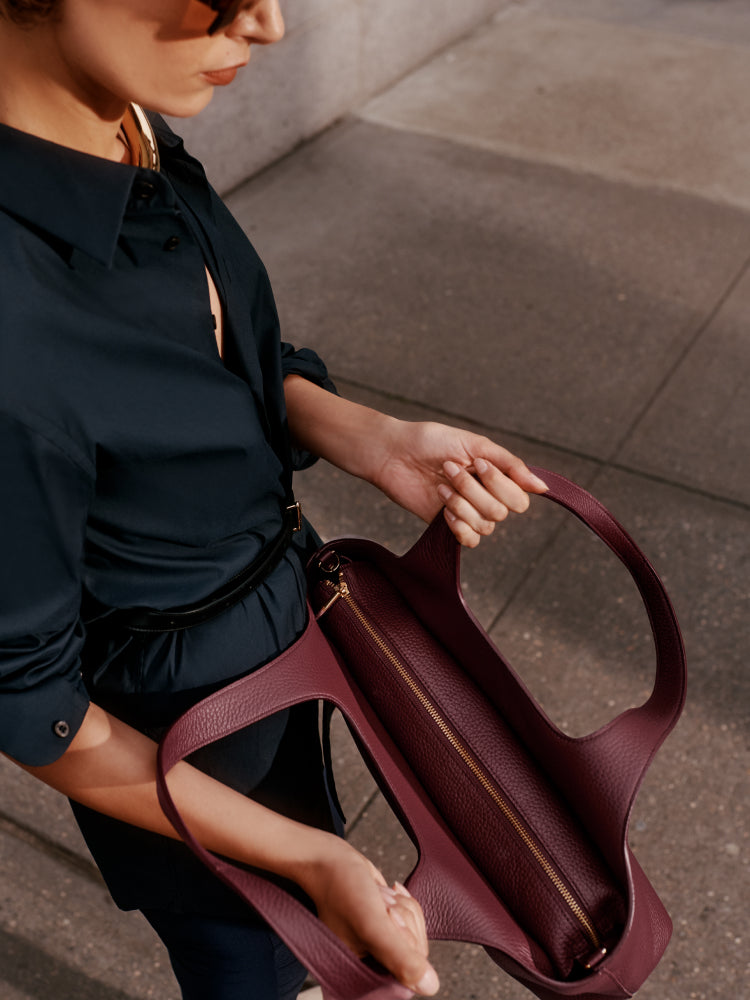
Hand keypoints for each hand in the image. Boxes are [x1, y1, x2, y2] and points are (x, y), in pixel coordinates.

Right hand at [294, 838, 438, 994]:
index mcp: (363, 977)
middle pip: (416, 952)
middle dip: (403, 921)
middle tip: (379, 908)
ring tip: (377, 902)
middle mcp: (373, 965)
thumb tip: (429, 985)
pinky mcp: (387, 928)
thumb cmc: (341, 889)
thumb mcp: (371, 924)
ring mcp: (381, 946)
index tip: (386, 920)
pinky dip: (403, 902)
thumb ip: (398, 956)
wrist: (333, 860)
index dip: (403, 944)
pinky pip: (413, 919)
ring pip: (416, 933)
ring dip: (402, 908)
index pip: (407, 977)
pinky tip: (383, 897)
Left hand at [373, 420, 547, 546]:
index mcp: (495, 477)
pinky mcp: (447, 525)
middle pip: (502, 513)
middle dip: (475, 491)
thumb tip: (542, 487)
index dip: (501, 485)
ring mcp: (467, 512)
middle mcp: (485, 496)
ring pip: (485, 526)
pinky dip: (459, 527)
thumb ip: (510, 464)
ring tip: (441, 485)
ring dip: (461, 504)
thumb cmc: (431, 441)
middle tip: (450, 470)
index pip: (520, 498)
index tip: (477, 464)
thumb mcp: (474, 443)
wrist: (393, 453)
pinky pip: (469, 540)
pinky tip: (443, 511)